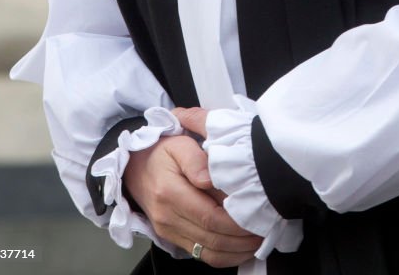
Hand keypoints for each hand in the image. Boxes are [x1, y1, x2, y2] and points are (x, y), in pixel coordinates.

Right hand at [124, 124, 261, 267]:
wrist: (133, 165)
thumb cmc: (159, 150)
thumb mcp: (178, 143)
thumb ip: (196, 159)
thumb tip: (210, 179)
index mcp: (170, 193)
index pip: (210, 216)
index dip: (236, 220)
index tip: (257, 214)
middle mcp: (168, 217)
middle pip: (212, 238)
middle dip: (242, 238)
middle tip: (265, 228)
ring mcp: (169, 231)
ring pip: (208, 253)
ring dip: (237, 251)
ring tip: (257, 240)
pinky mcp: (172, 238)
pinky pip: (201, 255)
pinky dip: (224, 256)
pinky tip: (240, 247)